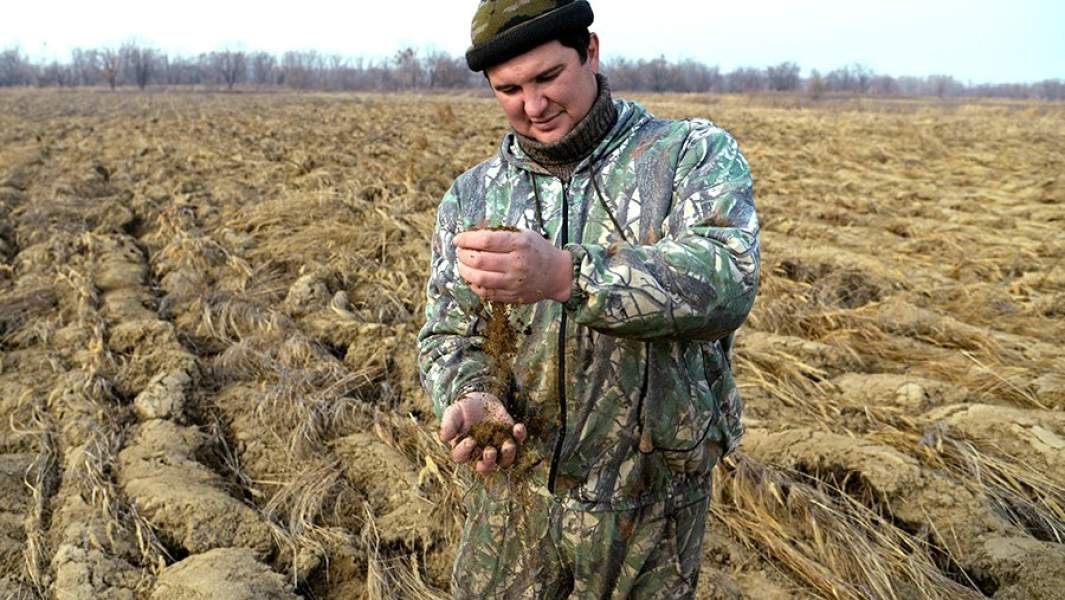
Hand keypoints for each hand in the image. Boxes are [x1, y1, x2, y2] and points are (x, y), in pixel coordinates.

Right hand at [439, 392, 527, 475]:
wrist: (480, 400)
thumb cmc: (463, 409)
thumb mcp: (453, 412)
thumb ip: (449, 424)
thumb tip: (444, 438)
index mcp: (463, 450)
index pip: (461, 457)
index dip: (465, 451)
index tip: (470, 440)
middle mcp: (481, 454)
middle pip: (485, 468)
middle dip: (489, 462)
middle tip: (490, 450)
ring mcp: (498, 448)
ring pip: (505, 461)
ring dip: (508, 455)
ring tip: (508, 444)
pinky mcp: (511, 438)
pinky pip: (519, 442)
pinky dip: (520, 436)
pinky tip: (518, 426)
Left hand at [454, 229, 572, 303]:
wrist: (557, 274)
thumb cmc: (538, 250)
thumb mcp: (524, 234)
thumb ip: (500, 233)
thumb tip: (473, 232)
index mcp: (519, 244)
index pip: (485, 240)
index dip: (467, 239)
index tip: (458, 239)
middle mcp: (516, 263)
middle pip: (478, 260)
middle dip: (463, 255)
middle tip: (460, 251)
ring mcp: (513, 282)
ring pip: (479, 278)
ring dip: (464, 271)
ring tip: (462, 265)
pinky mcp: (511, 296)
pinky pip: (485, 292)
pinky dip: (473, 285)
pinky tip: (471, 278)